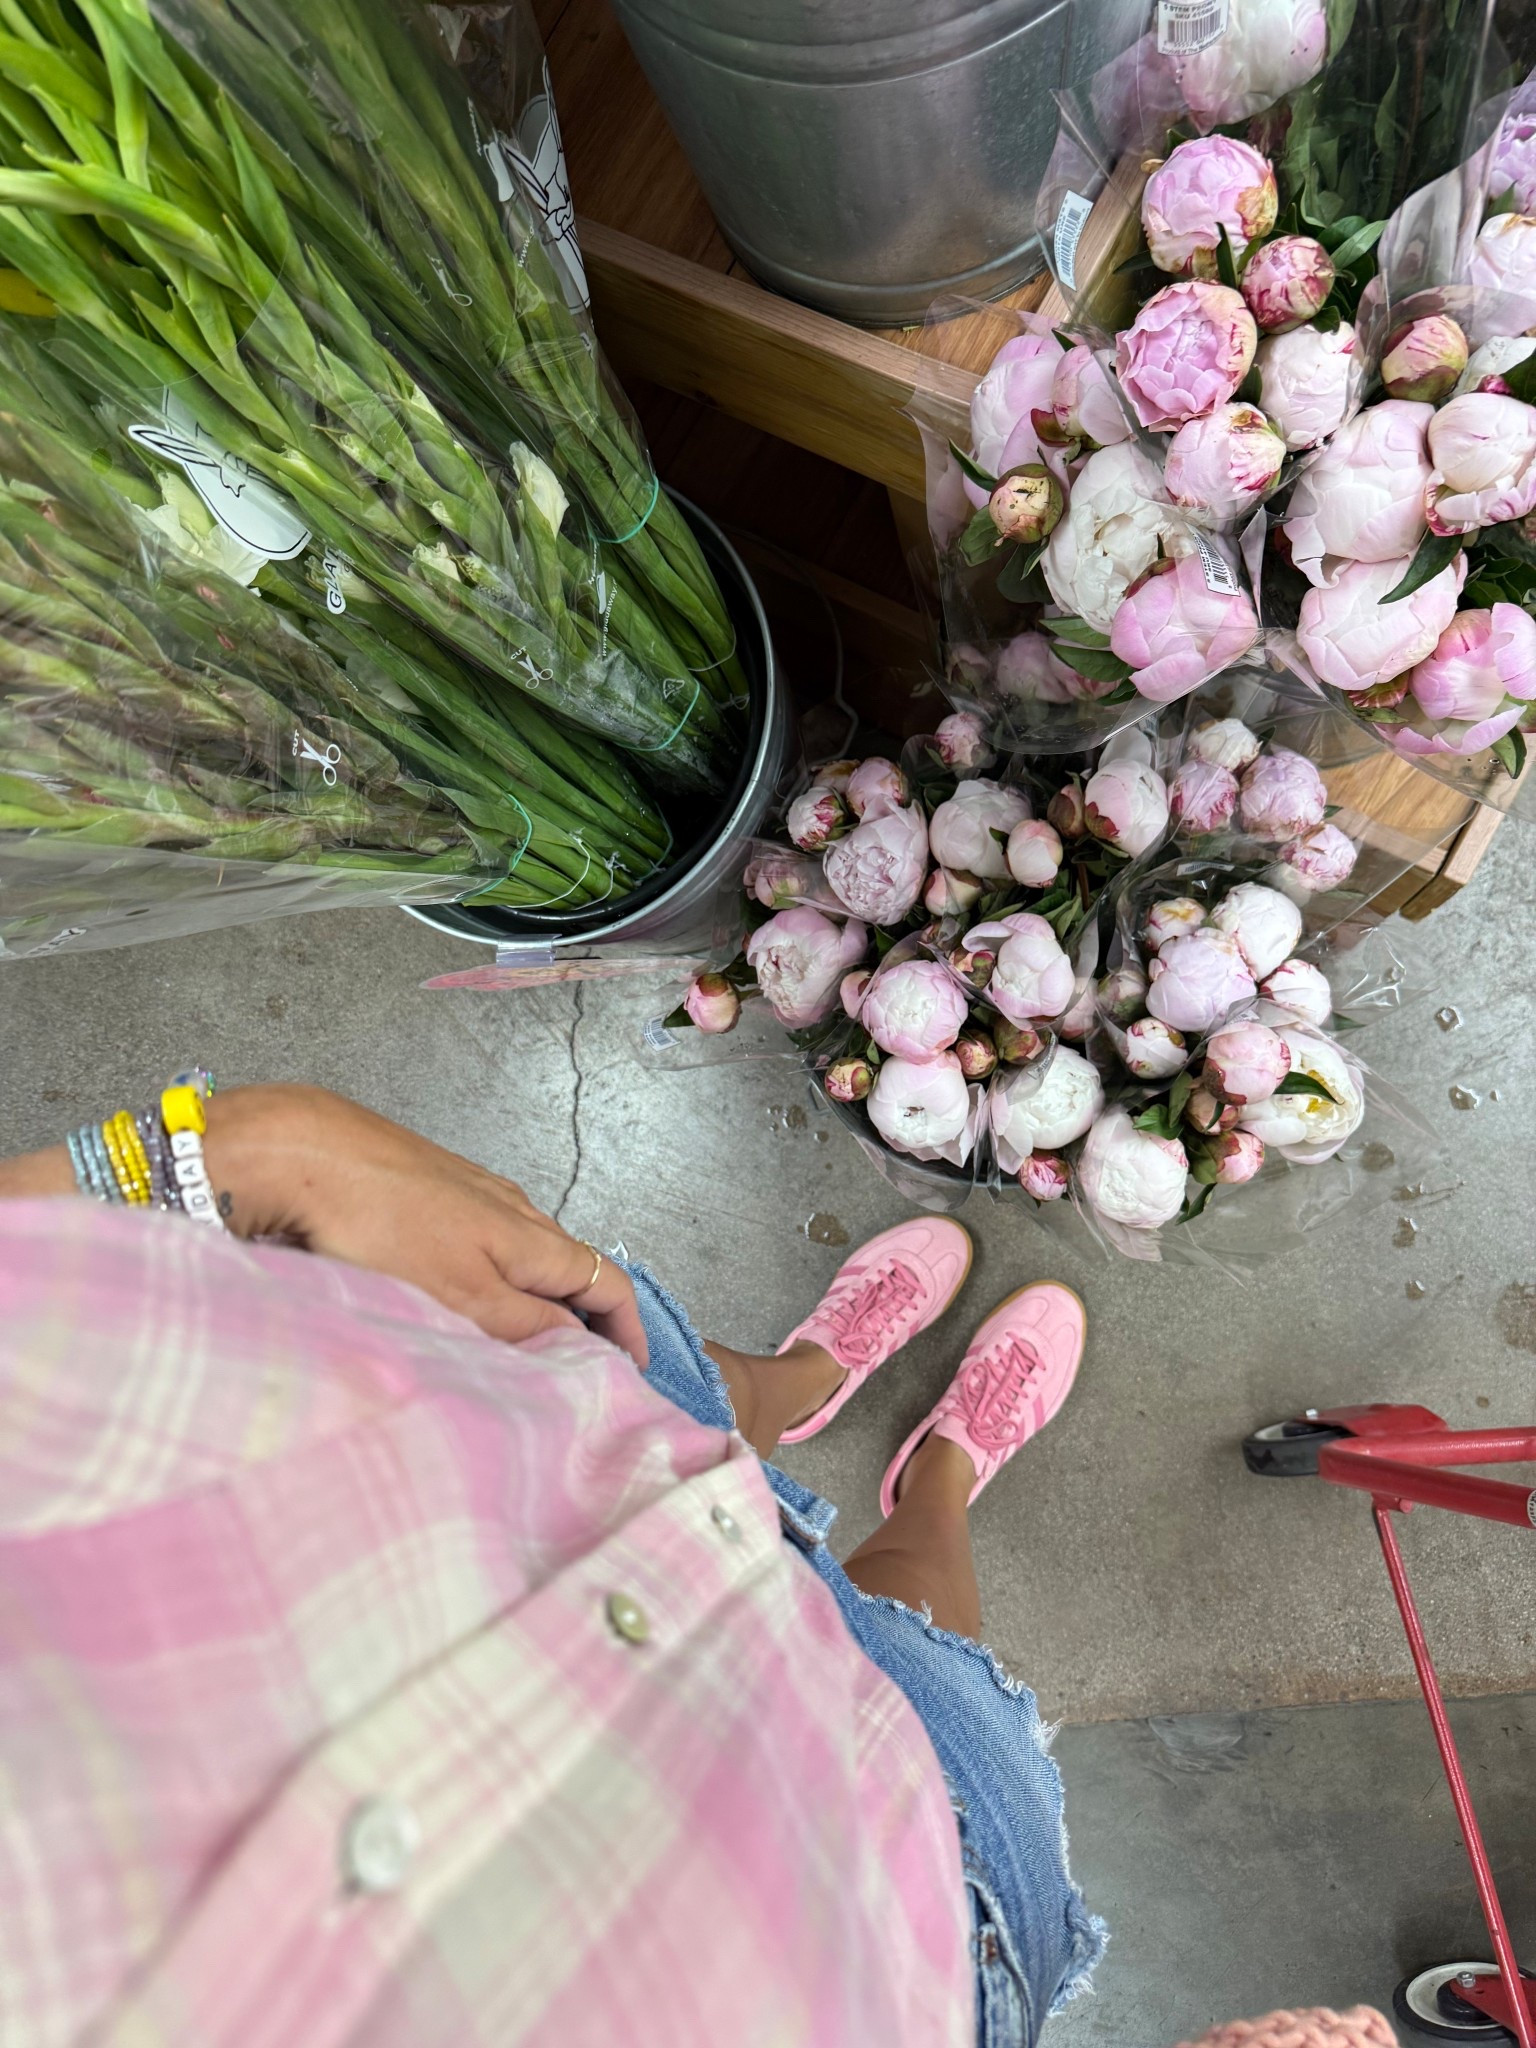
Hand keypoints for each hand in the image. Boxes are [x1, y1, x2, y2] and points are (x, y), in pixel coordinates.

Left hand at [204, 1085, 647, 1365]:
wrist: (304, 1153)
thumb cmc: (380, 1224)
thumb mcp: (462, 1296)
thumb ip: (526, 1323)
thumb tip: (581, 1342)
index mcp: (533, 1238)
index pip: (609, 1284)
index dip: (628, 1330)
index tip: (632, 1372)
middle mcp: (514, 1209)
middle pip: (573, 1268)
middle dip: (587, 1318)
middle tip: (580, 1371)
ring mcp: (471, 1192)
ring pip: (527, 1253)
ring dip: (540, 1297)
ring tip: (524, 1344)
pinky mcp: (430, 1186)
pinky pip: (485, 1239)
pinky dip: (497, 1274)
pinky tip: (463, 1295)